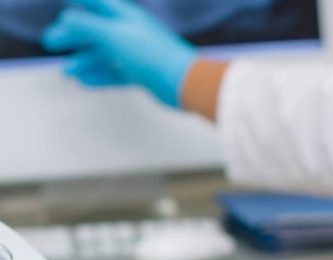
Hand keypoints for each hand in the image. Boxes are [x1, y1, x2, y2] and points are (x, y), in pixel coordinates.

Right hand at [41, 0, 196, 106]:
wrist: (185, 82)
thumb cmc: (152, 54)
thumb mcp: (112, 35)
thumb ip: (87, 25)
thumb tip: (67, 18)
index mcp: (125, 16)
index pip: (97, 2)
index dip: (80, 1)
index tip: (63, 4)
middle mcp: (131, 32)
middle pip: (96, 30)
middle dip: (73, 35)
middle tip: (51, 42)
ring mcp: (138, 54)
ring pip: (105, 55)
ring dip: (84, 61)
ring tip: (66, 72)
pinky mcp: (144, 74)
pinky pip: (117, 73)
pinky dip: (99, 76)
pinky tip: (84, 82)